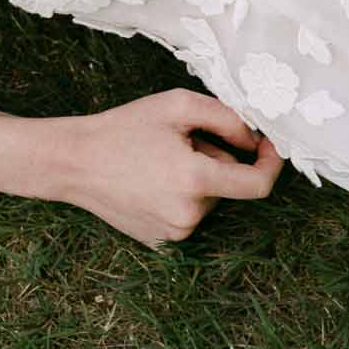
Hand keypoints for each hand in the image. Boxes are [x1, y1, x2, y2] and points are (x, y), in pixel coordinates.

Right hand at [51, 88, 284, 248]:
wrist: (76, 161)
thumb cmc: (126, 128)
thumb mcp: (177, 105)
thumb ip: (226, 118)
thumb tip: (255, 141)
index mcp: (195, 181)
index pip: (257, 186)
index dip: (272, 163)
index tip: (271, 145)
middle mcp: (189, 215)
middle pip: (227, 184)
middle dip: (215, 158)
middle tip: (179, 140)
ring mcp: (175, 234)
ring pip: (208, 199)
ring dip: (197, 177)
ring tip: (159, 159)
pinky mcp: (162, 243)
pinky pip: (189, 213)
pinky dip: (182, 194)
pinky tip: (151, 180)